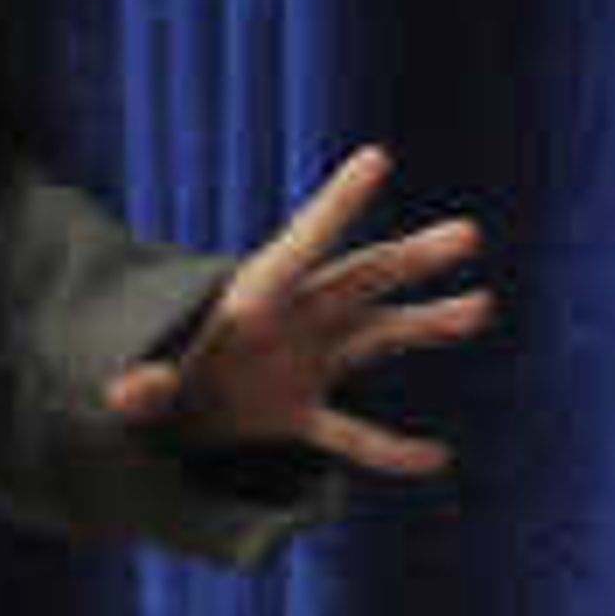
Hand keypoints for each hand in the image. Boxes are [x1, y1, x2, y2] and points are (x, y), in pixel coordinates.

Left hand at [104, 143, 491, 480]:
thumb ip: (137, 389)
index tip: (376, 157)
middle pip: (361, 280)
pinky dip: (389, 450)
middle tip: (468, 234)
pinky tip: (435, 458)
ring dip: (427, 324)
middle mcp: (291, 320)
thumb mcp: (135, 390)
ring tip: (481, 305)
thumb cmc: (146, 388)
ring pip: (378, 338)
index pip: (302, 243)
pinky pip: (353, 434)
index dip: (337, 204)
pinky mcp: (302, 412)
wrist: (156, 420)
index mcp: (249, 296)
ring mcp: (305, 362)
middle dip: (412, 259)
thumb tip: (133, 391)